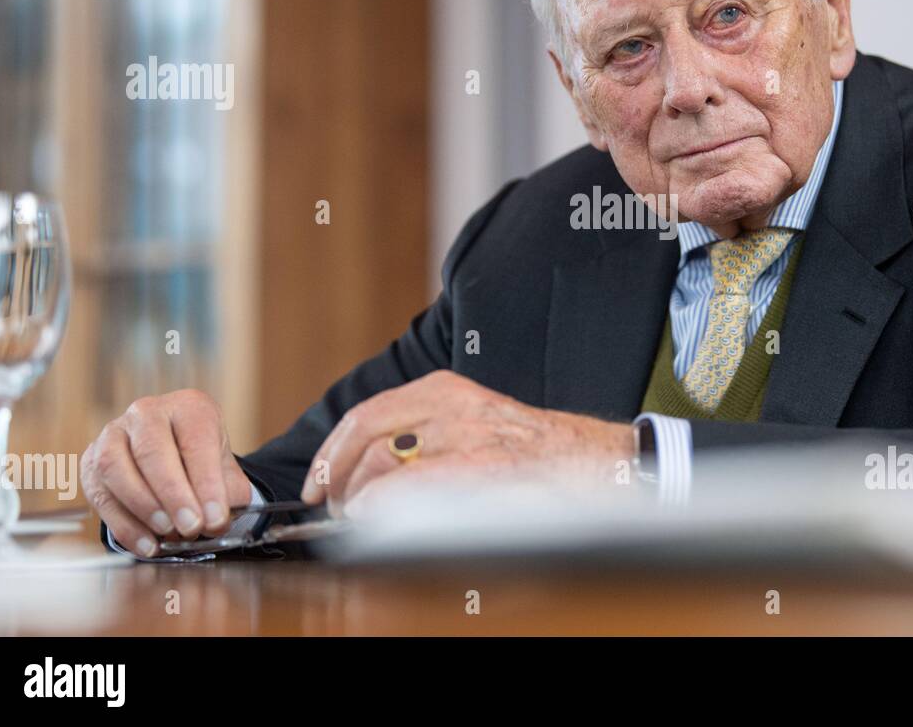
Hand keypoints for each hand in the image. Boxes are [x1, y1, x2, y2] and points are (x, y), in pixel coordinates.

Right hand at [80, 390, 253, 556]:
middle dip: (173, 495)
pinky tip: (147, 544)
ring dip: (142, 506)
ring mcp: (113, 434)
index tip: (215, 518)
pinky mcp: (90, 462)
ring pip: (115, 466)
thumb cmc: (201, 463)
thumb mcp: (225, 471)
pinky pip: (99, 494)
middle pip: (152, 451)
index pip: (196, 441)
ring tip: (168, 533)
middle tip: (191, 527)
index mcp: (188, 407)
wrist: (173, 458)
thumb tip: (215, 521)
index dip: (207, 483)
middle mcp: (147, 413)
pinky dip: (123, 525)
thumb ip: (226, 495)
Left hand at [300, 370, 634, 516]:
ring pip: (380, 463)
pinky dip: (382, 504)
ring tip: (361, 522)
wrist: (594, 464)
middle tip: (335, 509)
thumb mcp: (474, 423)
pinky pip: (410, 484)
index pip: (366, 415)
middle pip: (364, 437)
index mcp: (446, 390)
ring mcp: (465, 434)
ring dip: (358, 499)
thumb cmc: (535, 455)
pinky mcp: (479, 466)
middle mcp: (451, 404)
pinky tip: (376, 520)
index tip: (318, 482)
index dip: (330, 453)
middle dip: (336, 479)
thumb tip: (365, 473)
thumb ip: (425, 434)